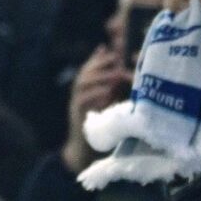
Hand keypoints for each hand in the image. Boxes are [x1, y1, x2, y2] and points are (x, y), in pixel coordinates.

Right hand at [62, 46, 132, 173]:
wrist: (85, 151)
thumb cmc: (101, 128)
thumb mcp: (109, 106)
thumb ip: (114, 91)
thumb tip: (124, 73)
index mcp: (86, 91)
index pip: (89, 69)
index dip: (97, 58)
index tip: (108, 49)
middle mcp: (78, 95)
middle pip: (84, 73)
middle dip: (98, 63)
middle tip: (114, 58)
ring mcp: (76, 105)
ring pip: (82, 84)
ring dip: (98, 77)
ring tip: (114, 74)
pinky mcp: (78, 116)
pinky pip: (82, 101)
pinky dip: (94, 95)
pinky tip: (105, 92)